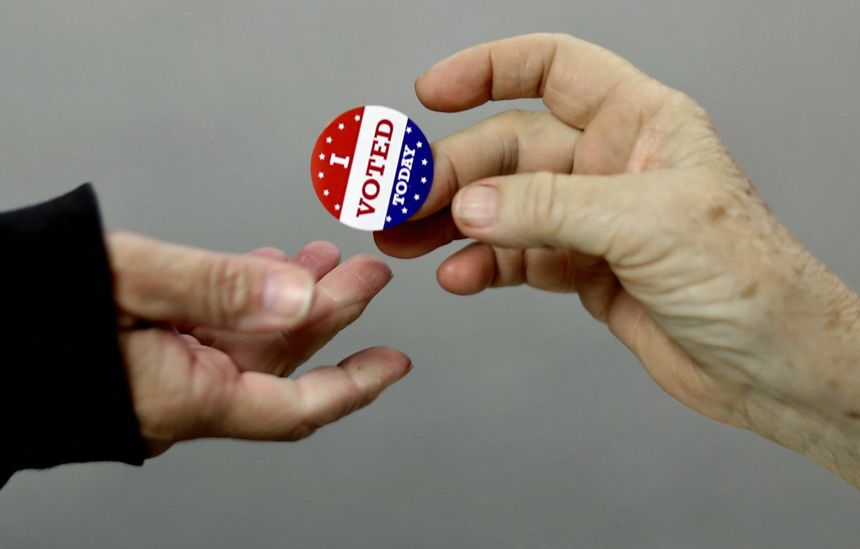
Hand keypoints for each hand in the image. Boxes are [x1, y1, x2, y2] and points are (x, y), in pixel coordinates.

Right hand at [107, 231, 409, 455]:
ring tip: (322, 257)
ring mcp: (156, 380)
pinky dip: (242, 299)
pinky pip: (208, 336)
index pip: (294, 408)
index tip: (395, 364)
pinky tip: (266, 269)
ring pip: (244, 343)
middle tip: (365, 272)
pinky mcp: (138, 358)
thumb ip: (219, 289)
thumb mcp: (130, 281)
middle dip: (327, 311)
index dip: (354, 385)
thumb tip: (300, 295)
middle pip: (276, 363)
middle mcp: (174, 400)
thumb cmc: (27, 300)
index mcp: (180, 399)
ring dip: (286, 297)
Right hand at [378, 34, 859, 543]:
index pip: (553, 68)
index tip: (431, 94)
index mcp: (644, 122)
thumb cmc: (752, 283)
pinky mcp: (588, 271)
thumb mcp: (647, 226)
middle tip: (398, 202)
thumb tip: (467, 202)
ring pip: (506, 206)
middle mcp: (616, 163)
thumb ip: (550, 208)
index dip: (489, 70)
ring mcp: (599, 220)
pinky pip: (519, 257)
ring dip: (452, 222)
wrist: (778, 369)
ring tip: (403, 242)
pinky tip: (459, 279)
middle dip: (452, 172)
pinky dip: (484, 266)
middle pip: (512, 148)